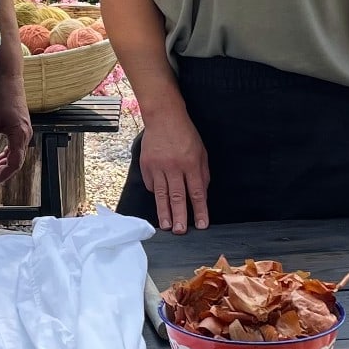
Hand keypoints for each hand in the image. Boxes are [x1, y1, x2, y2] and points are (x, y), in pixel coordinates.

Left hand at [0, 71, 31, 185]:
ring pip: (13, 154)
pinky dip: (3, 154)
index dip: (2, 176)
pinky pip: (12, 146)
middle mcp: (24, 134)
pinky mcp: (17, 125)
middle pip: (14, 162)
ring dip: (0, 164)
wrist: (6, 74)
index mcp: (20, 134)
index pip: (14, 164)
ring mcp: (22, 129)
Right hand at [139, 110, 208, 233]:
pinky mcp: (146, 164)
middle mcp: (174, 166)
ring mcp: (158, 166)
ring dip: (164, 212)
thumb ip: (202, 173)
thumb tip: (201, 193)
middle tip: (180, 232)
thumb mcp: (201, 151)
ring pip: (161, 194)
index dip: (200, 210)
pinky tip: (159, 201)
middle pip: (177, 197)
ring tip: (167, 226)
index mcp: (191, 163)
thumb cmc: (185, 133)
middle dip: (180, 216)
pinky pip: (152, 184)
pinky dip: (155, 193)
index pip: (197, 192)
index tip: (202, 224)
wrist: (163, 116)